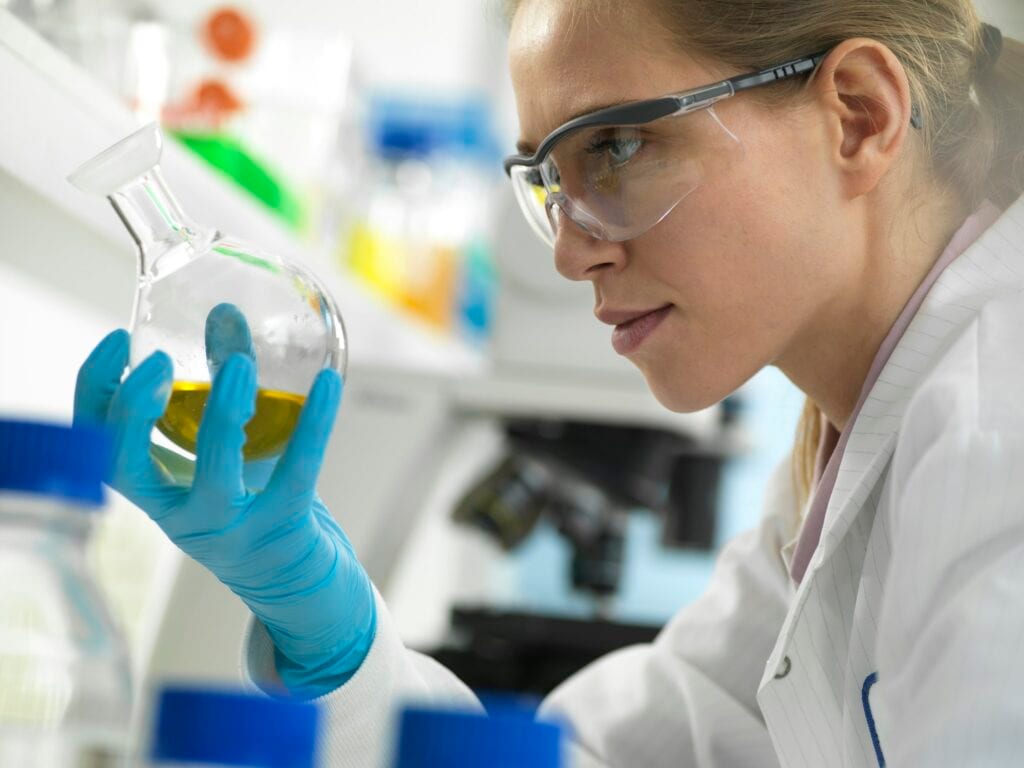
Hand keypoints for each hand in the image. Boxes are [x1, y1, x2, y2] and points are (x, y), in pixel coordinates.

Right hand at [73, 306, 375, 697]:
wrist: (298, 581)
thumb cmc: (256, 503)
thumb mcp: (228, 448)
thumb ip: (223, 380)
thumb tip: (224, 312)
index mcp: (156, 491)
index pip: (96, 444)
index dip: (94, 391)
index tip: (117, 342)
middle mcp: (180, 515)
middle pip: (127, 469)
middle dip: (132, 413)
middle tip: (157, 363)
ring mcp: (231, 528)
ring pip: (214, 476)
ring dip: (223, 415)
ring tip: (241, 365)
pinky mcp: (284, 527)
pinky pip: (297, 470)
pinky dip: (315, 423)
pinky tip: (329, 384)